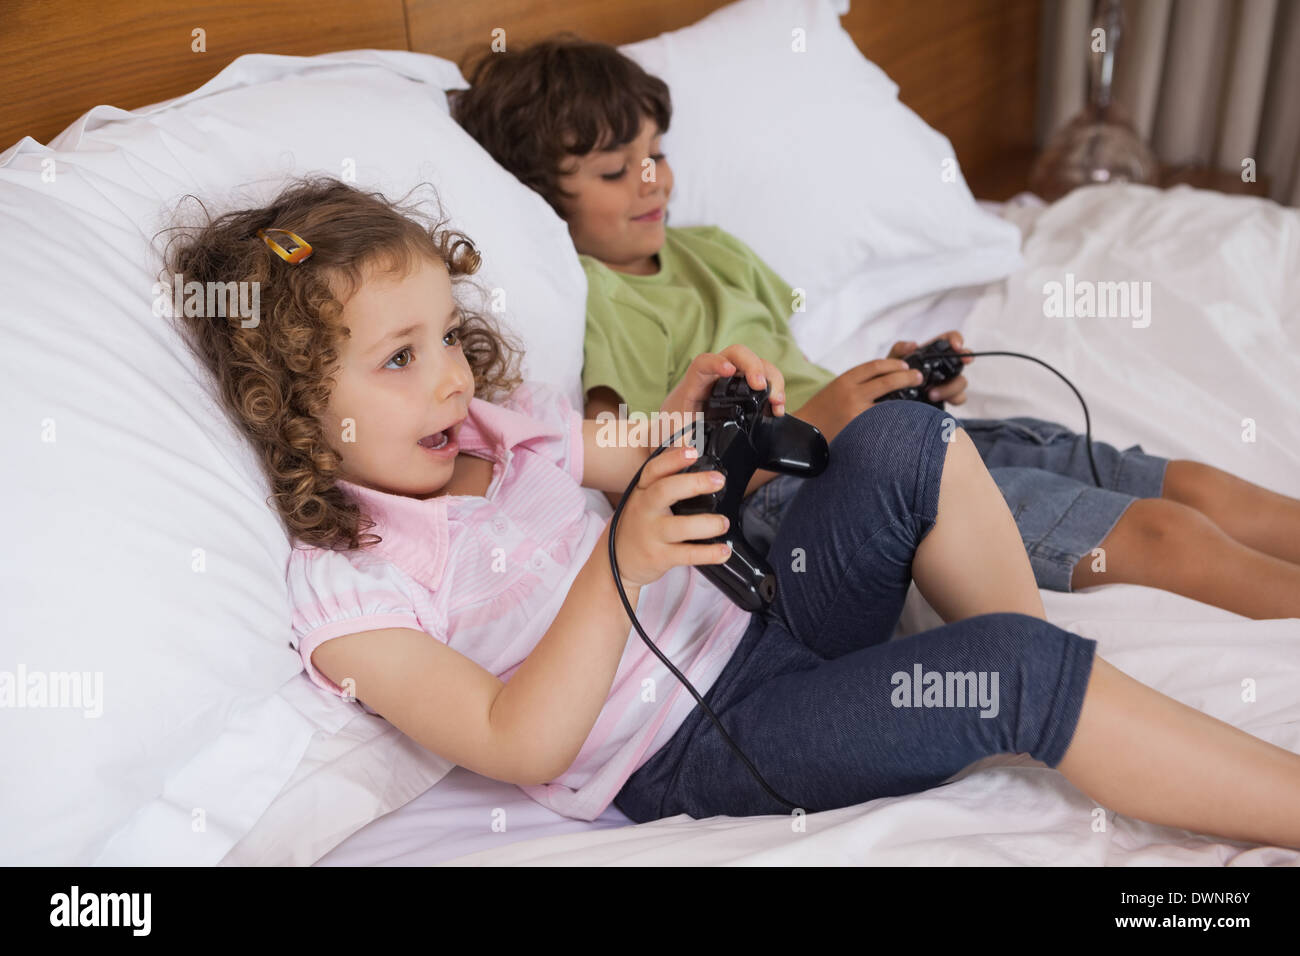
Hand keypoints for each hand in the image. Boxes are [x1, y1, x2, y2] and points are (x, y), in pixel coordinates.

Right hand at [610, 443, 735, 588]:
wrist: (616, 562)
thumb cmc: (637, 526)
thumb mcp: (643, 501)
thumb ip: (664, 484)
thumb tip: (697, 462)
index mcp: (642, 491)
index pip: (654, 470)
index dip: (673, 459)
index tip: (692, 451)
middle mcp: (644, 510)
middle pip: (665, 491)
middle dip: (694, 483)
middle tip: (718, 480)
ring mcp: (651, 534)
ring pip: (680, 527)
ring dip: (706, 524)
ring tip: (723, 523)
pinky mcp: (658, 557)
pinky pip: (687, 555)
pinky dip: (708, 553)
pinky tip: (723, 551)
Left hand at [659, 345, 785, 448]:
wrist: (670, 435)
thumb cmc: (670, 435)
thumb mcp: (673, 442)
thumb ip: (683, 447)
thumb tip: (695, 456)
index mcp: (692, 386)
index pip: (703, 363)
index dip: (716, 363)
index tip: (729, 371)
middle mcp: (713, 378)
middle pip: (736, 354)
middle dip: (753, 366)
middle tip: (761, 387)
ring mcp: (729, 382)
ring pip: (754, 365)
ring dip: (770, 378)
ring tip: (777, 402)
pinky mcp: (742, 391)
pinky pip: (761, 380)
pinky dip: (773, 390)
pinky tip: (777, 408)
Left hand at [886, 330, 973, 405]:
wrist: (889, 397)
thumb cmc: (893, 375)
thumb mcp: (893, 361)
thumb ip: (899, 349)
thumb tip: (913, 345)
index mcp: (932, 352)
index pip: (951, 339)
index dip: (957, 339)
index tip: (956, 346)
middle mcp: (943, 366)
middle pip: (961, 361)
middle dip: (963, 362)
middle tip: (961, 363)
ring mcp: (946, 382)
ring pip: (961, 381)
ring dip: (951, 387)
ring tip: (932, 394)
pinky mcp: (946, 397)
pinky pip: (958, 398)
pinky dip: (952, 399)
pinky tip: (936, 401)